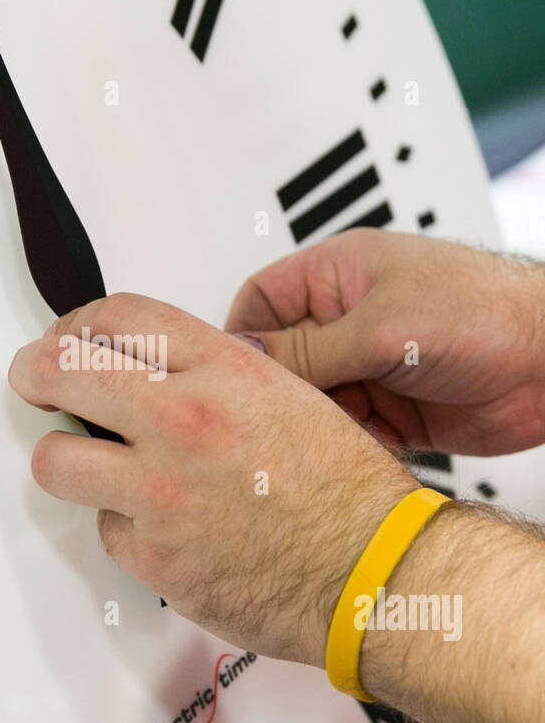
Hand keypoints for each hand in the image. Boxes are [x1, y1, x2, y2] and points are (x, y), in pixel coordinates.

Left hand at [8, 294, 415, 663]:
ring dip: (65, 459)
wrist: (376, 572)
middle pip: (62, 371)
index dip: (76, 324)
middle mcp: (184, 421)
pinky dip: (125, 529)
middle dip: (34, 374)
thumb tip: (153, 373)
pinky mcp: (152, 556)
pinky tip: (162, 528)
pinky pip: (105, 530)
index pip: (116, 317)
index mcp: (224, 371)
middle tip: (34, 383)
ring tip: (84, 463)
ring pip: (56, 460)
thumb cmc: (348, 493)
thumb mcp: (288, 396)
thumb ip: (214, 377)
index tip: (67, 338)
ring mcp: (160, 492)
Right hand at [226, 229, 544, 456]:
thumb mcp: (381, 326)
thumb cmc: (489, 311)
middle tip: (277, 416)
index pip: (261, 303)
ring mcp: (370, 366)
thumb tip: (247, 360)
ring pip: (312, 402)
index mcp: (339, 274)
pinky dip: (346, 443)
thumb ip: (309, 348)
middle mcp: (349, 320)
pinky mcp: (392, 410)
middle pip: (282, 361)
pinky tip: (354, 448)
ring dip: (316, 422)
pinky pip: (346, 431)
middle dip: (282, 390)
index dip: (243, 339)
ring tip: (321, 435)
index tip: (233, 377)